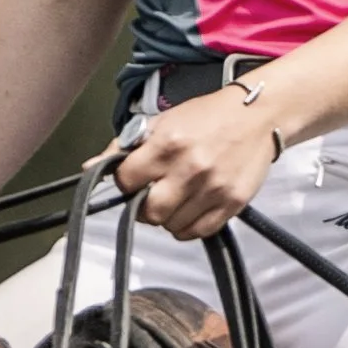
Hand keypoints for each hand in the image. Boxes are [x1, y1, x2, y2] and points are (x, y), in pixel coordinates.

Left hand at [109, 91, 279, 239]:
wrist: (258, 115)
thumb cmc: (208, 117)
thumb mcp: (163, 121)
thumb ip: (125, 145)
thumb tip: (90, 168)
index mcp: (167, 144)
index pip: (127, 181)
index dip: (125, 183)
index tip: (133, 180)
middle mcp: (190, 169)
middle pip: (149, 212)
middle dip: (143, 208)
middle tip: (151, 196)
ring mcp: (213, 189)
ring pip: (172, 226)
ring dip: (167, 217)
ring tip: (175, 199)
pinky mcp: (232, 203)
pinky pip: (198, 232)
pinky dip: (187, 226)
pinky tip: (189, 209)